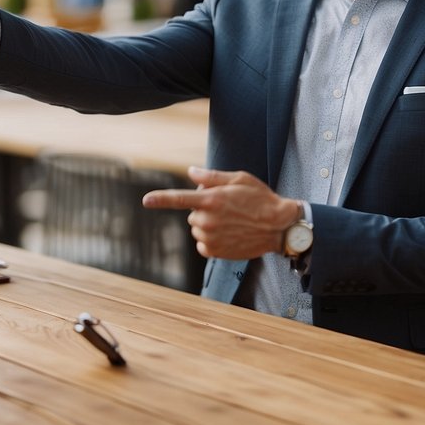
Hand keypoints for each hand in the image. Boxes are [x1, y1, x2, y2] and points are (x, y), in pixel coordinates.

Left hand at [142, 167, 299, 259]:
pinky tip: (229, 235)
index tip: (146, 200)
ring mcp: (211, 238)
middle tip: (227, 207)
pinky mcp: (215, 252)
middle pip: (192, 214)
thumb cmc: (260, 199)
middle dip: (204, 209)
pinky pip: (203, 244)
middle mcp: (208, 220)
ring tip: (231, 222)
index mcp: (211, 200)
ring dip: (208, 225)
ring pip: (197, 229)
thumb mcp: (239, 179)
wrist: (279, 227)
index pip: (179, 198)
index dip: (161, 199)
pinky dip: (211, 240)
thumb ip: (211, 177)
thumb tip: (191, 172)